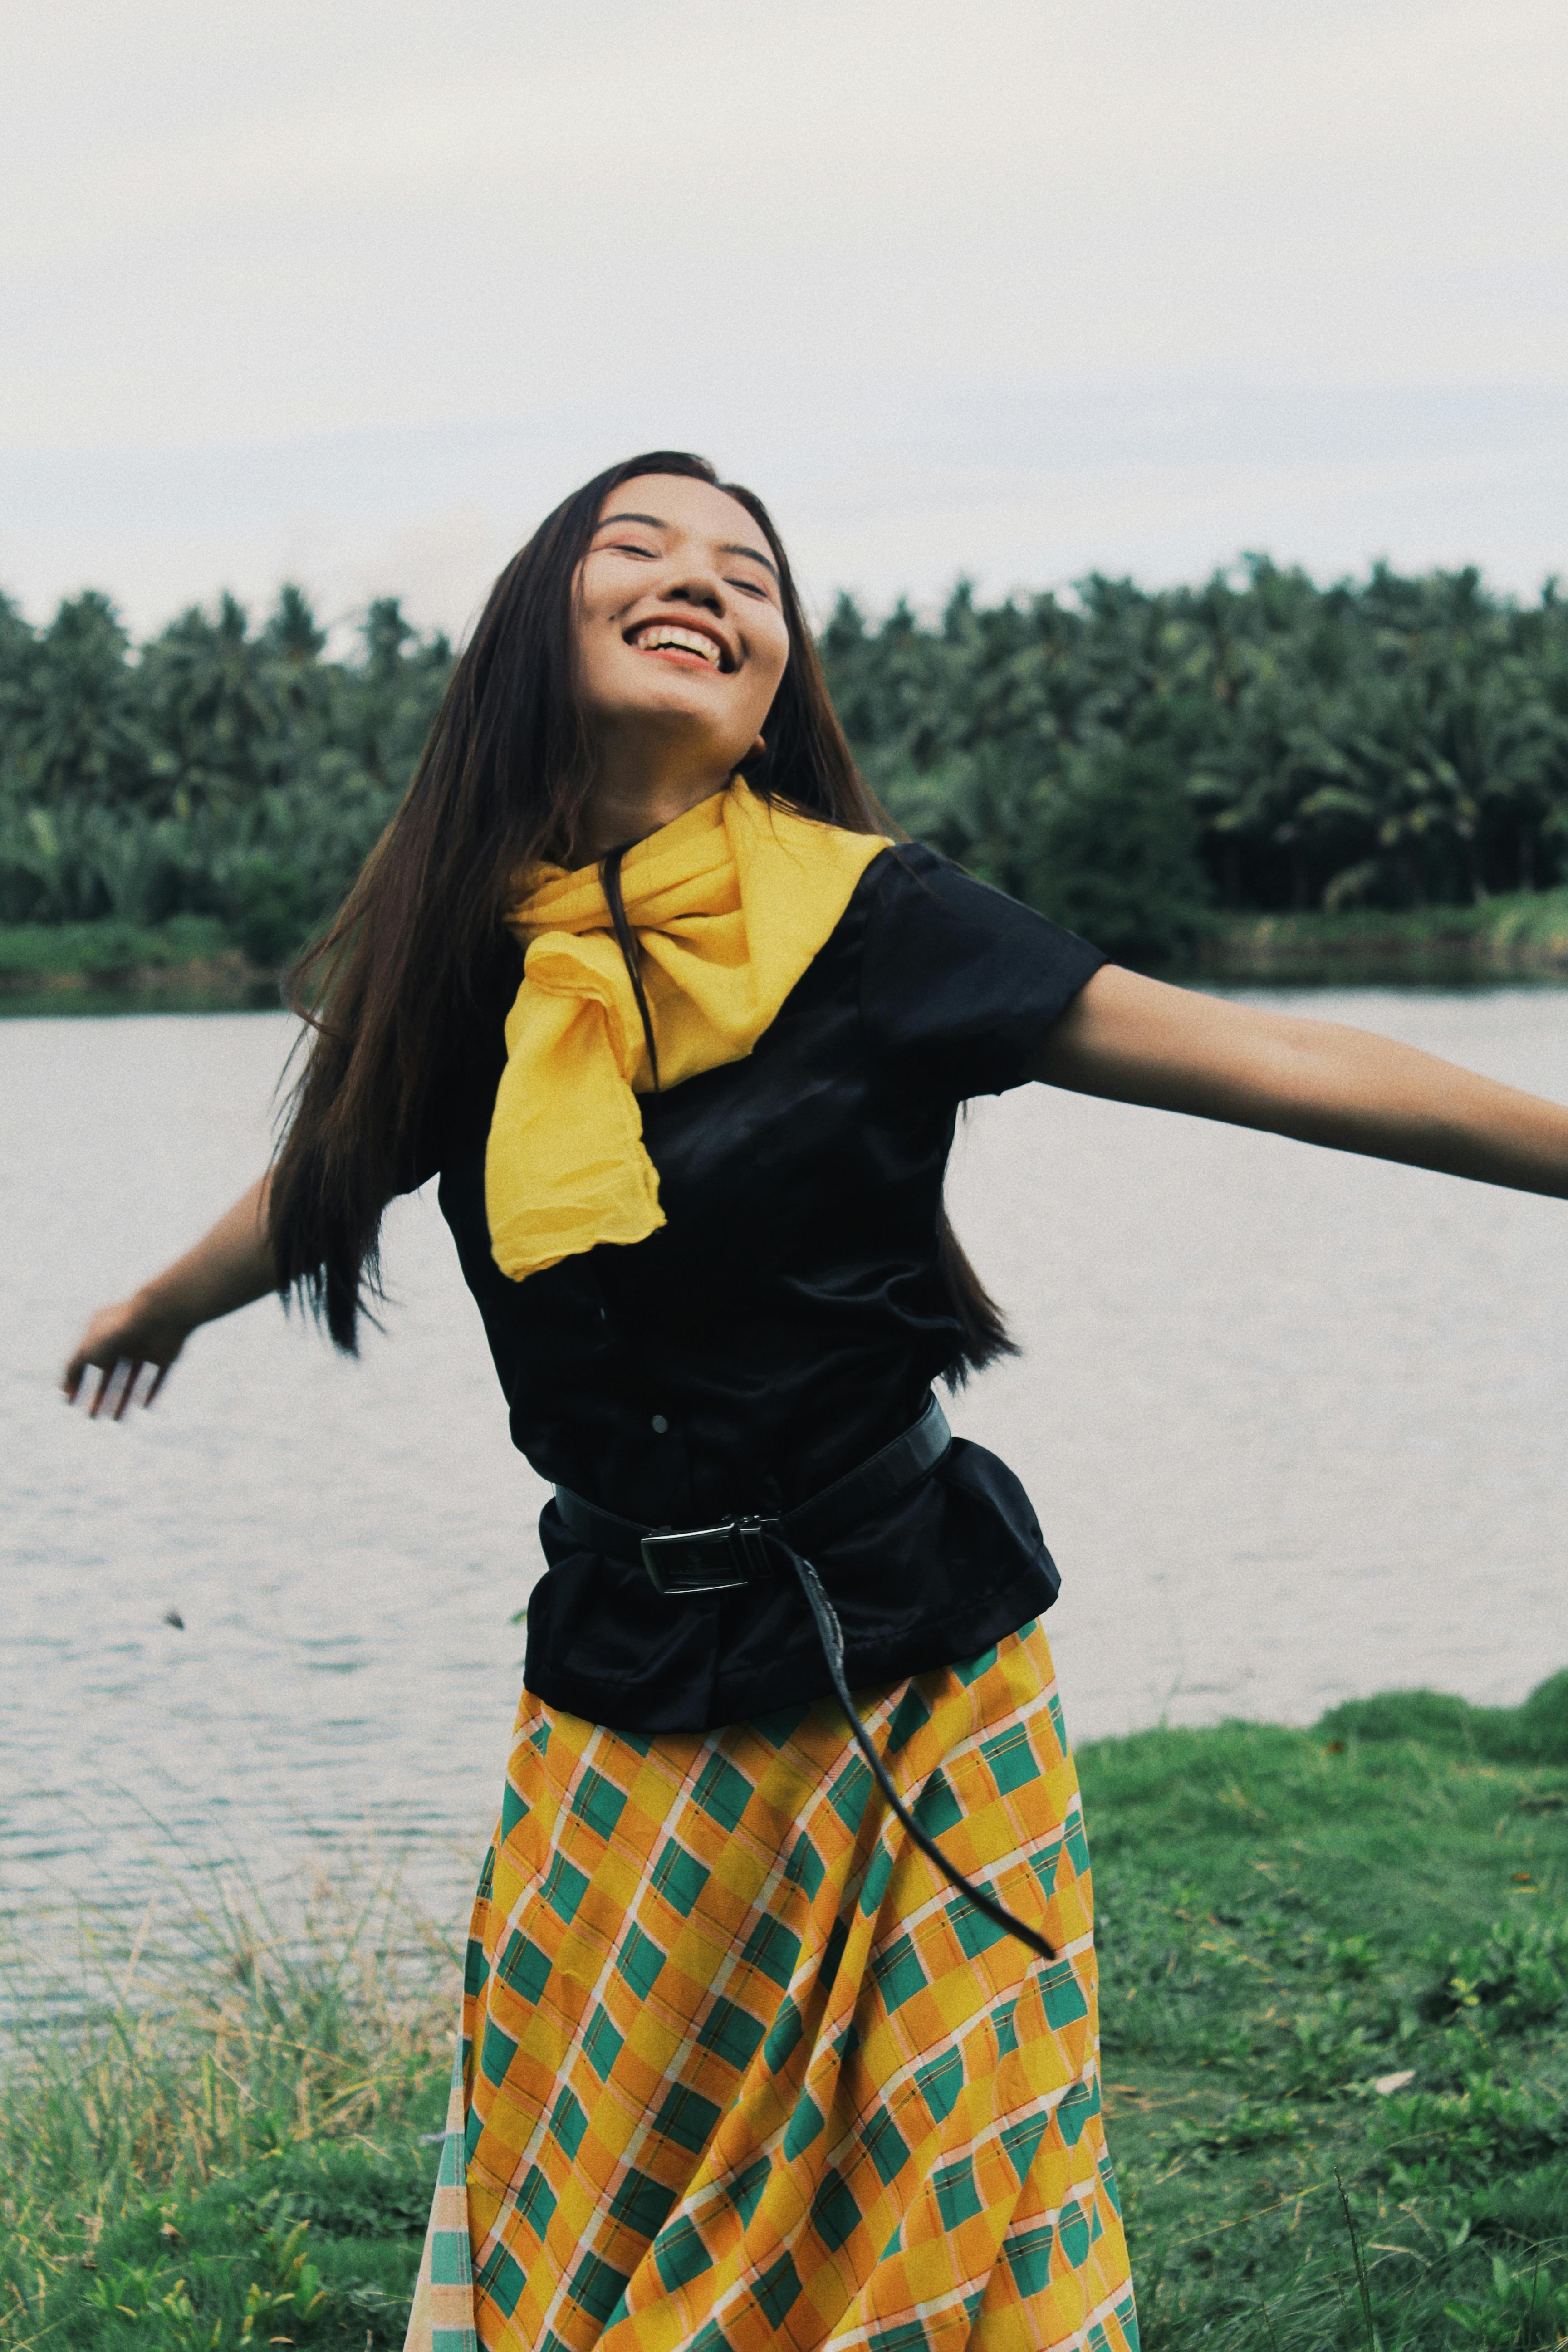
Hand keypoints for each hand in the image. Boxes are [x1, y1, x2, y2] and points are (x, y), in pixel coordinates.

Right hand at [63, 1294, 193, 1417]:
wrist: (160, 1316)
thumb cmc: (118, 1331)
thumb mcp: (87, 1351)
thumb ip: (73, 1369)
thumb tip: (63, 1389)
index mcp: (102, 1331)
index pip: (86, 1361)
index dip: (77, 1382)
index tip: (70, 1403)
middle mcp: (124, 1339)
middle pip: (109, 1374)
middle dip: (99, 1396)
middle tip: (92, 1418)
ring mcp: (146, 1346)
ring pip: (132, 1378)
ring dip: (122, 1399)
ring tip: (116, 1421)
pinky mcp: (166, 1354)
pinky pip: (157, 1377)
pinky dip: (150, 1391)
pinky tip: (142, 1407)